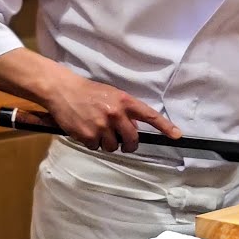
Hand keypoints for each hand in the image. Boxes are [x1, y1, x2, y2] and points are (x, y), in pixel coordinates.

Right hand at [44, 74, 181, 152]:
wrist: (62, 90)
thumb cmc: (88, 92)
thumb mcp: (111, 95)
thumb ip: (124, 111)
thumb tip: (132, 129)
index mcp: (124, 101)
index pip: (149, 115)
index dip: (164, 126)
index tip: (176, 135)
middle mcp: (116, 113)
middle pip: (132, 139)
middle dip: (128, 145)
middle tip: (123, 143)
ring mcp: (102, 125)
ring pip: (113, 146)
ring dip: (107, 143)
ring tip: (97, 129)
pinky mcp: (88, 135)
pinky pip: (96, 147)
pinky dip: (92, 143)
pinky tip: (85, 131)